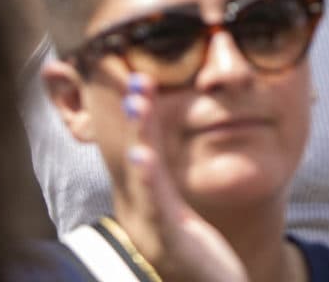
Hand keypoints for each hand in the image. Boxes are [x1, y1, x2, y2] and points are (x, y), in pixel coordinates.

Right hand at [118, 76, 246, 281]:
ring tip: (138, 100)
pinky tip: (141, 154)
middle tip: (137, 73)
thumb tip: (156, 142)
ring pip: (143, 172)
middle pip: (137, 151)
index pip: (144, 144)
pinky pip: (157, 204)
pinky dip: (148, 177)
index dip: (141, 109)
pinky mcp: (169, 240)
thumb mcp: (176, 212)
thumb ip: (166, 179)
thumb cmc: (191, 256)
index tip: (138, 71)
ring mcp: (152, 224)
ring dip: (141, 133)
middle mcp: (143, 208)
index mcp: (149, 198)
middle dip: (137, 111)